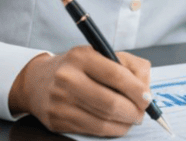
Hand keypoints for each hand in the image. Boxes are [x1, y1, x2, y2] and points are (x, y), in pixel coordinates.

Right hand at [8, 46, 151, 136]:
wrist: (37, 81)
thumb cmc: (77, 67)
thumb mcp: (99, 54)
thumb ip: (127, 65)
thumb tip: (145, 88)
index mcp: (81, 56)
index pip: (115, 74)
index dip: (136, 88)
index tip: (148, 97)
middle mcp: (68, 78)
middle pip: (110, 102)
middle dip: (133, 111)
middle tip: (142, 112)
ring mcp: (60, 102)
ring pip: (102, 120)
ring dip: (124, 123)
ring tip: (132, 118)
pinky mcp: (57, 122)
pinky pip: (92, 130)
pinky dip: (111, 130)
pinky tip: (117, 124)